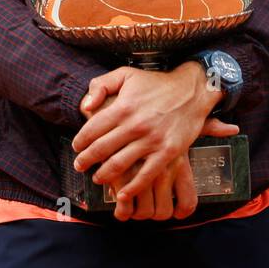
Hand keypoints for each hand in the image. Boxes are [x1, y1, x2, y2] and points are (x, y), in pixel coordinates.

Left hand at [73, 63, 230, 213]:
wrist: (192, 90)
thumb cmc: (157, 83)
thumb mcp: (126, 74)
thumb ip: (101, 85)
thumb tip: (85, 106)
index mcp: (123, 106)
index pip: (92, 129)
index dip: (80, 141)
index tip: (76, 147)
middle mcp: (135, 125)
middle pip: (101, 149)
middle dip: (86, 160)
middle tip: (80, 165)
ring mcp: (152, 140)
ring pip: (119, 164)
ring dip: (103, 175)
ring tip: (97, 177)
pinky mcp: (168, 152)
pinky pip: (146, 175)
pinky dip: (132, 188)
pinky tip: (122, 193)